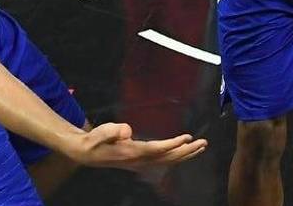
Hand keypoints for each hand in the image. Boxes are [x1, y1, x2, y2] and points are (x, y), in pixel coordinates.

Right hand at [65, 123, 206, 168]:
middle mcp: (140, 160)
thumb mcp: (101, 132)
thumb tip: (126, 130)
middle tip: (203, 143)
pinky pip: (165, 161)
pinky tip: (187, 152)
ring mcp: (142, 163)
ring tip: (201, 146)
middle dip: (187, 151)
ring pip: (169, 161)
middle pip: (168, 158)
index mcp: (132, 153)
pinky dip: (178, 157)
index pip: (157, 149)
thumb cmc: (96, 140)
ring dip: (186, 154)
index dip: (173, 144)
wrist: (88, 153)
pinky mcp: (143, 161)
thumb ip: (112, 131)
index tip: (187, 137)